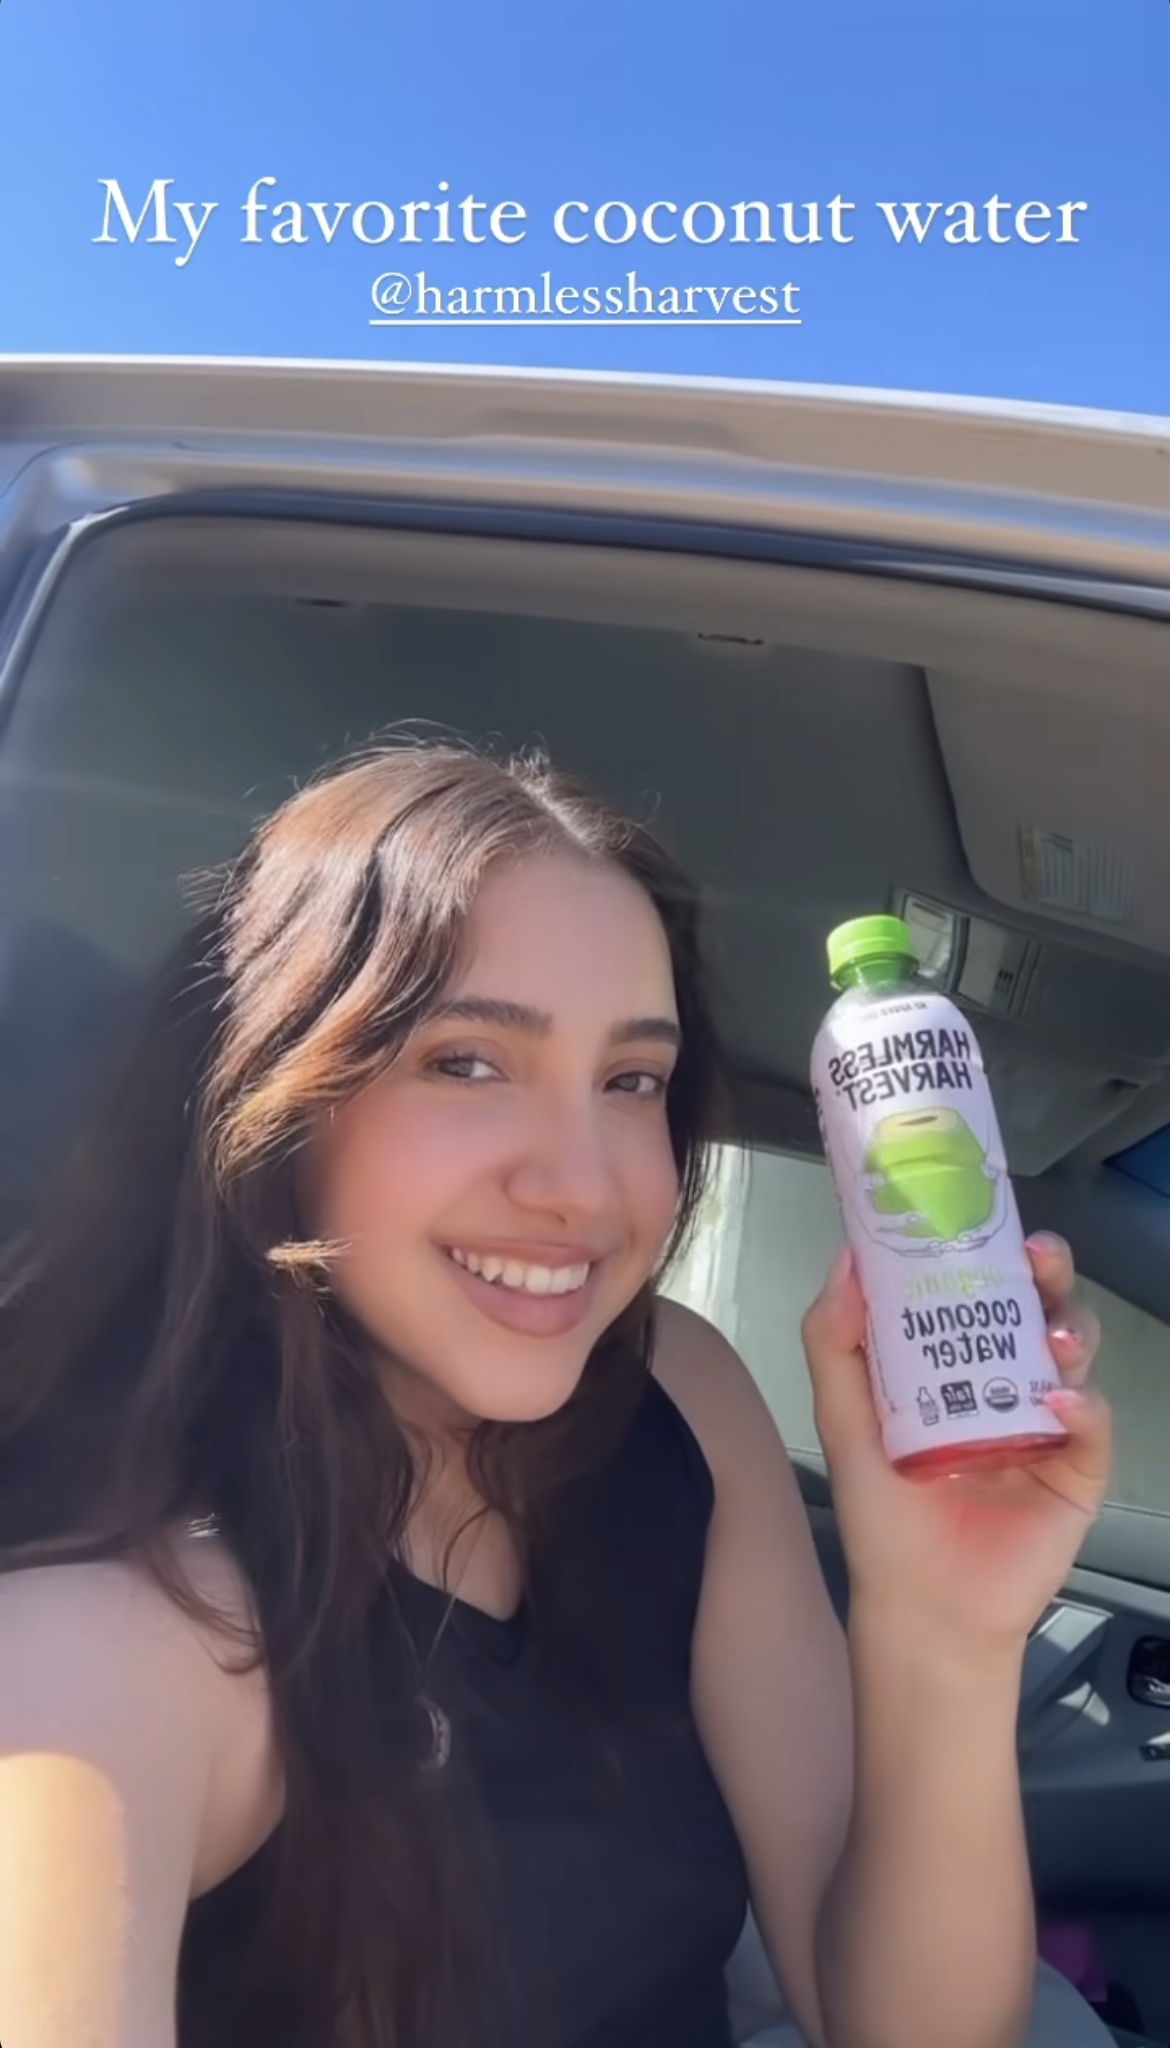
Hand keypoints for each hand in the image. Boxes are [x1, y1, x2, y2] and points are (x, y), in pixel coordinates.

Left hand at [802, 1235, 1110, 1655]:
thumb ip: (835, 1342)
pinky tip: (1056, 1399)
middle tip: (1034, 1254)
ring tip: (1047, 1328)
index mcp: (950, 1364)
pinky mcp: (1077, 1468)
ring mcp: (1046, 1422)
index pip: (974, 1288)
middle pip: (1035, 1307)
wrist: (923, 1610)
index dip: (980, 1248)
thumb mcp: (844, 1422)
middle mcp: (1003, 1382)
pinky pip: (1091, 1423)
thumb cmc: (883, 1519)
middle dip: (1042, 1271)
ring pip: (1072, 1352)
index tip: (974, 1213)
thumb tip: (846, 1260)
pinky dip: (1081, 1404)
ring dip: (1066, 1327)